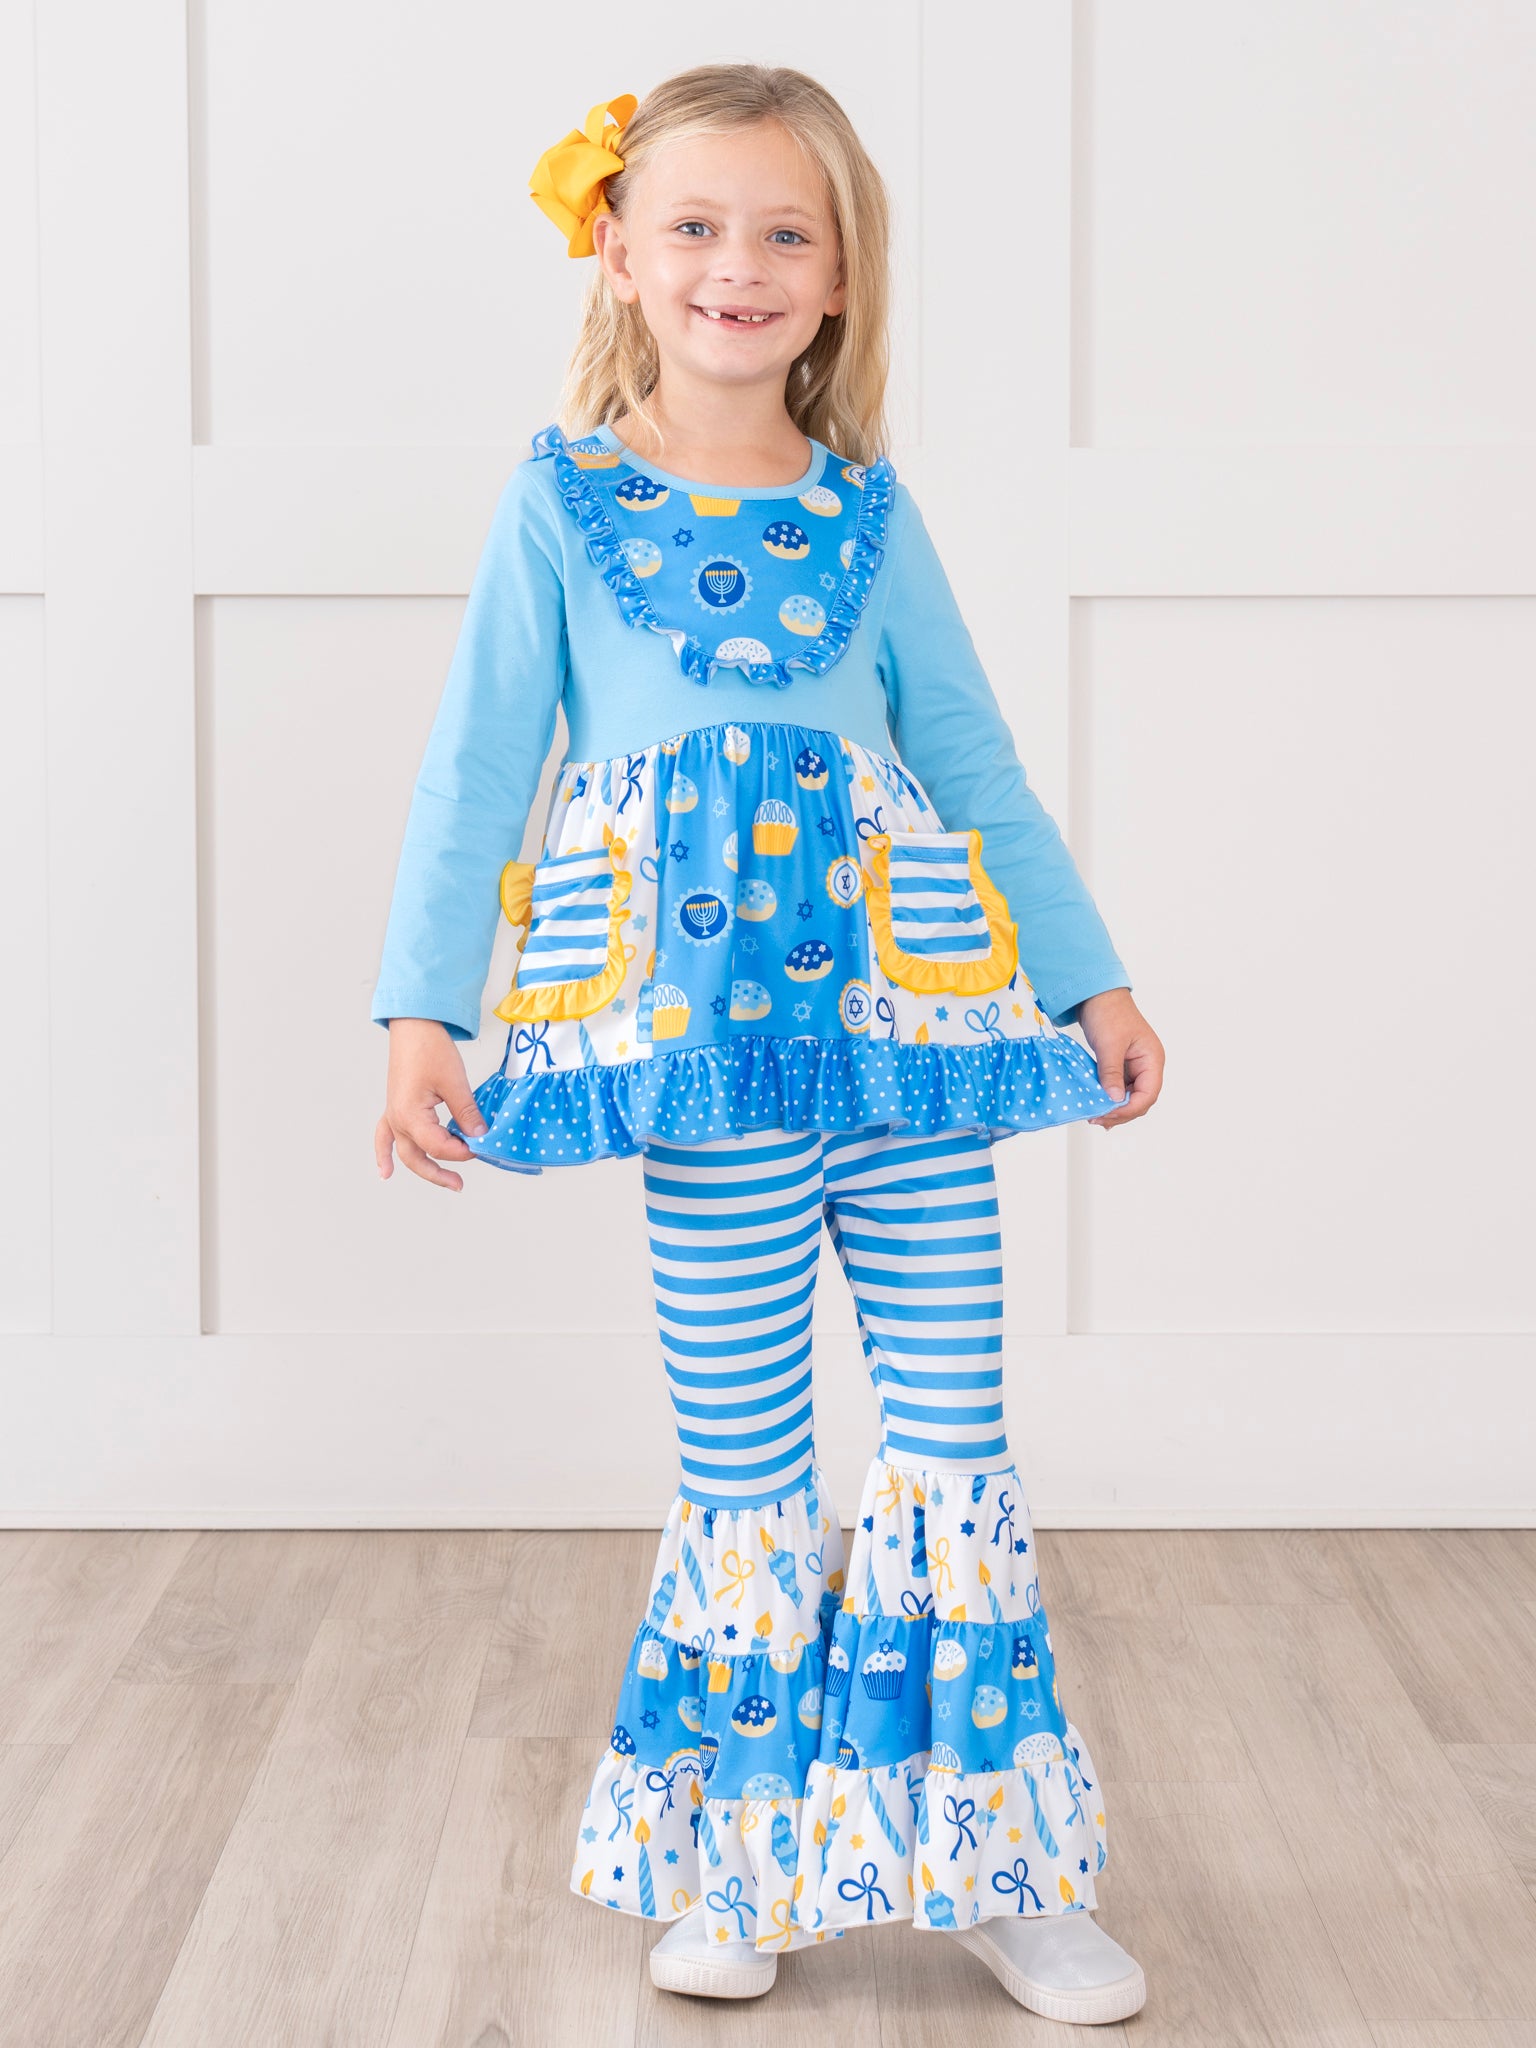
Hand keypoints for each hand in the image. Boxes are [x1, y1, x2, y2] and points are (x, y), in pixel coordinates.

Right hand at [374, 1017, 488, 1191]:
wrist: (415, 1026)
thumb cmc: (430, 1049)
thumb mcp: (455, 1083)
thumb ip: (467, 1115)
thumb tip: (479, 1137)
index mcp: (410, 1116)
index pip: (439, 1147)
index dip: (463, 1151)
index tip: (481, 1146)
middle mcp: (397, 1119)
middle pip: (418, 1158)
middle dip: (441, 1173)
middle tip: (461, 1184)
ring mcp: (393, 1114)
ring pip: (406, 1152)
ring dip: (423, 1168)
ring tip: (445, 1182)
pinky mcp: (395, 1107)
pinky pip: (385, 1137)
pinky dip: (384, 1154)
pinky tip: (385, 1171)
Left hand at [1076, 987, 1164, 1128]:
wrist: (1096, 995)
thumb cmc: (1108, 1012)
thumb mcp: (1109, 1044)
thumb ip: (1112, 1073)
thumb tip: (1115, 1099)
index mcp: (1152, 1059)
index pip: (1148, 1093)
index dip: (1130, 1108)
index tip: (1109, 1114)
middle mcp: (1146, 1065)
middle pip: (1140, 1099)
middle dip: (1121, 1112)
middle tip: (1099, 1119)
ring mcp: (1134, 1067)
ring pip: (1129, 1097)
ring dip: (1115, 1108)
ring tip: (1096, 1116)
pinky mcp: (1121, 1066)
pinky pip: (1119, 1088)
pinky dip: (1109, 1099)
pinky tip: (1098, 1106)